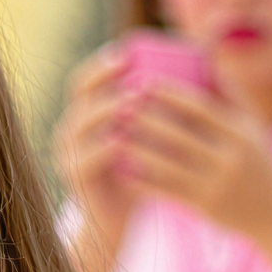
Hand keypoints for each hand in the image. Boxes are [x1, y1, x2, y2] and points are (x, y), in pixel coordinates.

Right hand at [53, 44, 146, 240]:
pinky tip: (124, 141)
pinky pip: (86, 158)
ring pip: (82, 124)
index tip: (126, 52)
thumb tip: (204, 63)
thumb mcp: (148, 135)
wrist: (117, 219)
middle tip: (137, 80)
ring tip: (134, 103)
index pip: (86, 79)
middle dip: (107, 84)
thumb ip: (161, 105)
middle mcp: (70, 128)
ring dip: (107, 111)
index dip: (101, 65)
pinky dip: (104, 148)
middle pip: (81, 96)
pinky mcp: (74, 177)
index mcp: (86, 112)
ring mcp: (68, 152)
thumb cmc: (140, 171)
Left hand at [113, 77, 271, 239]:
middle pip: (179, 135)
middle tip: (119, 106)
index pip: (200, 108)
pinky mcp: (204, 206)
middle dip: (146, 120)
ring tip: (115, 137)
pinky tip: (123, 171)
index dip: (169, 94)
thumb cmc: (256, 159)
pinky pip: (166, 191)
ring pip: (168, 164)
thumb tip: (204, 54)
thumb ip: (230, 93)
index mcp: (241, 131)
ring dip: (138, 150)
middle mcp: (231, 156)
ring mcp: (217, 183)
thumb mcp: (252, 125)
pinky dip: (144, 181)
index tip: (143, 82)